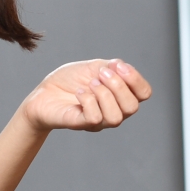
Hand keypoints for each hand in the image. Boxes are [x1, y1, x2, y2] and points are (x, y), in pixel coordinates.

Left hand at [20, 58, 152, 133]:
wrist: (45, 92)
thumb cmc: (70, 80)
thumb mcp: (94, 67)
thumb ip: (112, 67)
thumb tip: (122, 67)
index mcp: (121, 95)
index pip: (144, 93)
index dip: (136, 78)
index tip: (118, 66)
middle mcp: (115, 111)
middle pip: (132, 107)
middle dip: (118, 86)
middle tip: (100, 75)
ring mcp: (99, 121)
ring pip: (116, 117)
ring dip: (104, 95)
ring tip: (90, 85)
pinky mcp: (82, 124)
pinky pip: (94, 118)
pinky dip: (88, 101)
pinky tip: (79, 94)